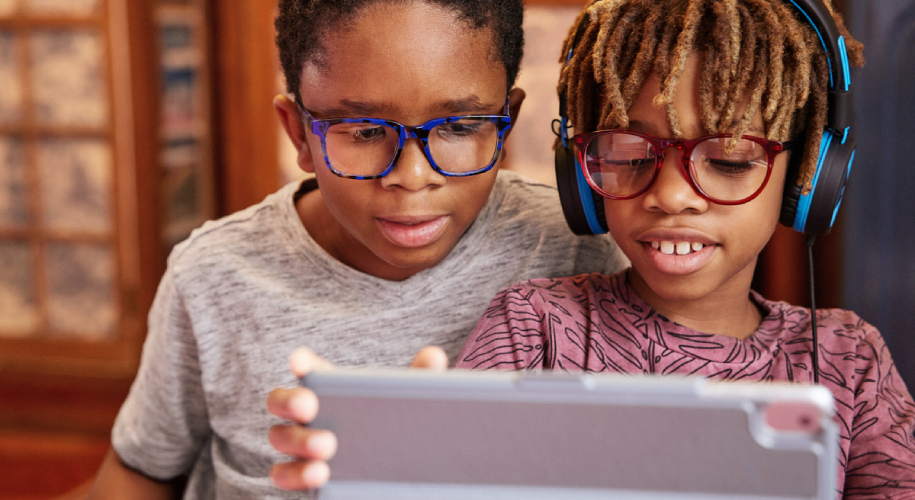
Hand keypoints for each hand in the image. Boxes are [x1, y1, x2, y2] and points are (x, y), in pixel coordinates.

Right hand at [267, 345, 448, 489]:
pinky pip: (283, 474)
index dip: (302, 362)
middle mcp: (309, 413)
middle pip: (282, 400)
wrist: (395, 476)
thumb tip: (434, 357)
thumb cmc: (394, 428)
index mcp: (332, 388)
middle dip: (291, 400)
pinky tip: (319, 474)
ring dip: (298, 441)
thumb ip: (418, 380)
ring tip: (326, 448)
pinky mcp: (301, 474)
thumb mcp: (406, 404)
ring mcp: (301, 444)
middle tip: (311, 406)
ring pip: (280, 437)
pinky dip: (296, 474)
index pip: (310, 367)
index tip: (301, 360)